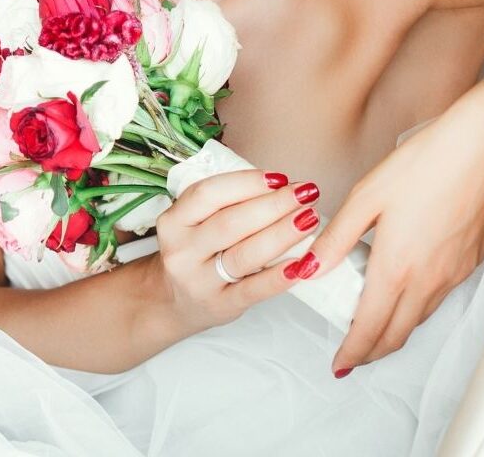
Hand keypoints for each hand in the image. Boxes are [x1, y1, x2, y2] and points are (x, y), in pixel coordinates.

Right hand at [153, 169, 318, 335]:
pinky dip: (279, 276)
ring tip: (309, 219)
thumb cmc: (195, 252)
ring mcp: (199, 281)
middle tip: (305, 193)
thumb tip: (277, 185)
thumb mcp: (192, 223)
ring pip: (245, 254)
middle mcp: (181, 251)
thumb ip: (223, 204)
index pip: (209, 194)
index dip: (247, 182)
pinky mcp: (221, 305)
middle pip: (231, 222)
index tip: (280, 178)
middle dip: (274, 205)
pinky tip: (301, 264)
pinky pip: (254, 290)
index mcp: (173, 221)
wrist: (173, 302)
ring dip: (282, 234)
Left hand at [309, 92, 483, 376]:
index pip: (371, 327)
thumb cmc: (429, 163)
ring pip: (420, 318)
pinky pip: (439, 297)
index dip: (353, 351)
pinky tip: (404, 289)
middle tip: (354, 355)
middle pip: (398, 334)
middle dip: (372, 351)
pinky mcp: (469, 261)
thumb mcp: (368, 196)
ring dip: (395, 331)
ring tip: (372, 326)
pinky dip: (417, 307)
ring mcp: (454, 273)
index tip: (340, 364)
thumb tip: (310, 268)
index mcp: (398, 266)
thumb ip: (336, 238)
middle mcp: (429, 279)